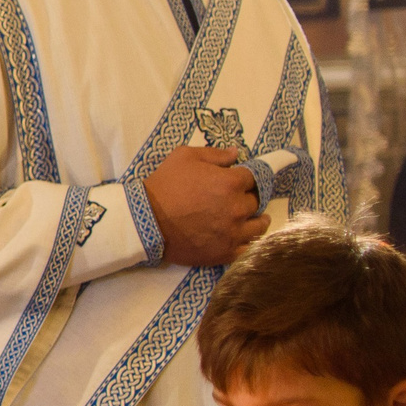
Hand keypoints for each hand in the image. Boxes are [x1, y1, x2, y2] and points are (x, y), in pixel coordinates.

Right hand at [140, 147, 266, 267]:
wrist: (146, 220)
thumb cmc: (164, 185)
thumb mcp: (184, 157)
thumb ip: (214, 154)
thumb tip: (235, 153)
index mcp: (230, 183)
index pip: (253, 177)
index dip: (247, 177)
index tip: (242, 180)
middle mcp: (238, 208)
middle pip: (256, 201)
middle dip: (249, 197)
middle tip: (240, 198)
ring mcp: (233, 232)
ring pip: (259, 226)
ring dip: (258, 220)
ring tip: (255, 219)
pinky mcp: (225, 252)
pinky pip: (248, 248)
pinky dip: (249, 242)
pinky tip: (245, 237)